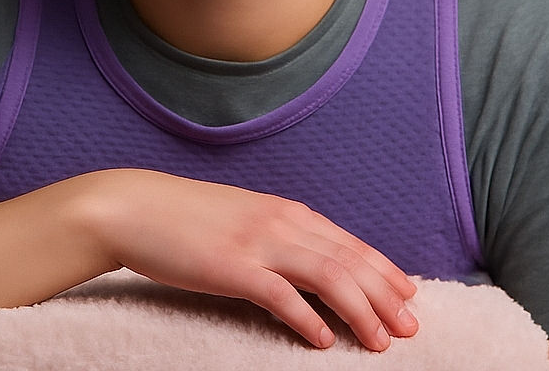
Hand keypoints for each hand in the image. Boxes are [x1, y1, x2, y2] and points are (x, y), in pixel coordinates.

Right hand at [79, 169, 418, 350]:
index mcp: (284, 211)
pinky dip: (305, 318)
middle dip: (385, 295)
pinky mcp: (230, 266)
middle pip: (347, 261)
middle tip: (412, 328)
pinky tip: (321, 342)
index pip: (348, 243)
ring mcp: (256, 242)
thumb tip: (306, 264)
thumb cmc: (187, 218)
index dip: (383, 270)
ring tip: (381, 341)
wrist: (136, 207)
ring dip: (359, 311)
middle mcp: (280, 222)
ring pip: (326, 277)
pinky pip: (279, 295)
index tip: (409, 295)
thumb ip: (276, 236)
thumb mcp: (242, 219)